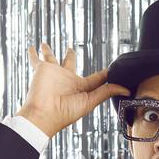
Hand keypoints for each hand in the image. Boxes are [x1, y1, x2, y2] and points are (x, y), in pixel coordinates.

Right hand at [15, 43, 131, 137]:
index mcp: (80, 87)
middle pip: (70, 63)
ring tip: (46, 44)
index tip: (111, 69)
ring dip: (49, 51)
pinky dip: (33, 54)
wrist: (44, 114)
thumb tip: (126, 91)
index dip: (103, 74)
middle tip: (71, 49)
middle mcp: (66, 79)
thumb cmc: (66, 113)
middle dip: (70, 55)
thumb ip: (106, 92)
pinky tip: (32, 47)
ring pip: (52, 58)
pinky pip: (36, 59)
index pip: (95, 78)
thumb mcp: (90, 102)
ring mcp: (54, 73)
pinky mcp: (42, 70)